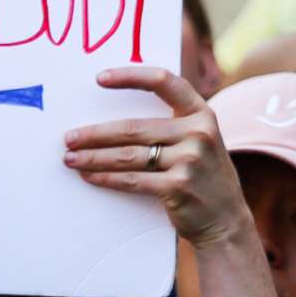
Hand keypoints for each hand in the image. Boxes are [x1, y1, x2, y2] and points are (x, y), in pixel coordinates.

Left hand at [72, 68, 254, 247]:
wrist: (226, 220)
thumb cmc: (203, 176)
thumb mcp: (200, 141)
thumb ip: (173, 124)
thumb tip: (116, 120)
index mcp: (202, 113)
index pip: (165, 82)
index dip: (131, 77)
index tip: (100, 78)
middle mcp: (199, 133)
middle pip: (134, 128)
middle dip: (96, 134)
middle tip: (69, 138)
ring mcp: (190, 160)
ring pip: (128, 155)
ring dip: (94, 157)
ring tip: (71, 158)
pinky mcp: (179, 187)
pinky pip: (132, 180)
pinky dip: (106, 178)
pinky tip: (89, 176)